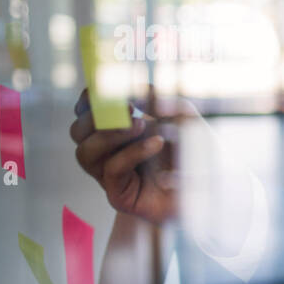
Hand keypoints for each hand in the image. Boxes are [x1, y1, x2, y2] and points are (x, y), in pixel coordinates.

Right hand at [69, 88, 182, 224]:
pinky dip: (133, 151)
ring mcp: (110, 175)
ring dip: (110, 134)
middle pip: (77, 132)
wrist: (206, 194)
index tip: (101, 88)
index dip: (88, 101)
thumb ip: (168, 103)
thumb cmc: (193, 154)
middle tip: (127, 107)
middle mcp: (107, 152)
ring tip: (141, 124)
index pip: (86, 113)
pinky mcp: (118, 195)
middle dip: (95, 117)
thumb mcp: (186, 122)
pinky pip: (112, 169)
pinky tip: (156, 143)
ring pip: (85, 152)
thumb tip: (146, 89)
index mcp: (115, 130)